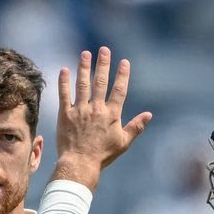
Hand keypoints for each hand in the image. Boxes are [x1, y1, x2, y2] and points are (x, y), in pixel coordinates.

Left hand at [53, 46, 151, 190]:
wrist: (80, 164)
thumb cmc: (102, 155)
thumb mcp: (123, 142)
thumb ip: (136, 127)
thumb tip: (149, 114)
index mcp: (111, 115)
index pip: (119, 90)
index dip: (122, 75)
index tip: (124, 62)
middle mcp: (96, 109)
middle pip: (100, 82)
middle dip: (103, 64)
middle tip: (104, 49)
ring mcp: (79, 111)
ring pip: (82, 84)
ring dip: (84, 67)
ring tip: (85, 54)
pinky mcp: (64, 115)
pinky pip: (63, 95)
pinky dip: (64, 82)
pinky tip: (64, 70)